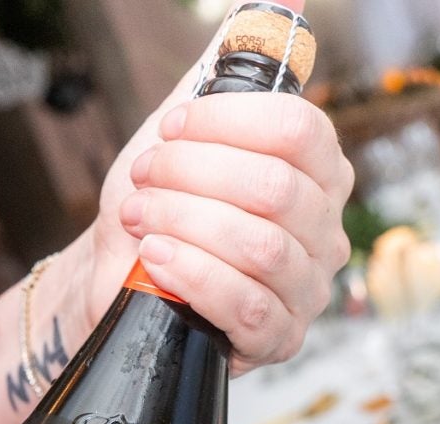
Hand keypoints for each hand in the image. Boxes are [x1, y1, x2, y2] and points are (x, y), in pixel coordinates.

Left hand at [87, 3, 353, 375]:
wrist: (115, 277)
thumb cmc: (157, 203)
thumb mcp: (187, 129)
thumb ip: (233, 67)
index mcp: (316, 172)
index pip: (298, 131)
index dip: (225, 125)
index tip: (171, 130)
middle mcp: (324, 231)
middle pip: (274, 189)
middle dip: (192, 177)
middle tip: (143, 177)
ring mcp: (305, 291)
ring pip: (260, 247)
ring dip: (185, 224)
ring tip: (140, 218)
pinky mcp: (276, 339)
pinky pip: (245, 305)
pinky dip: (191, 275)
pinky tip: (155, 260)